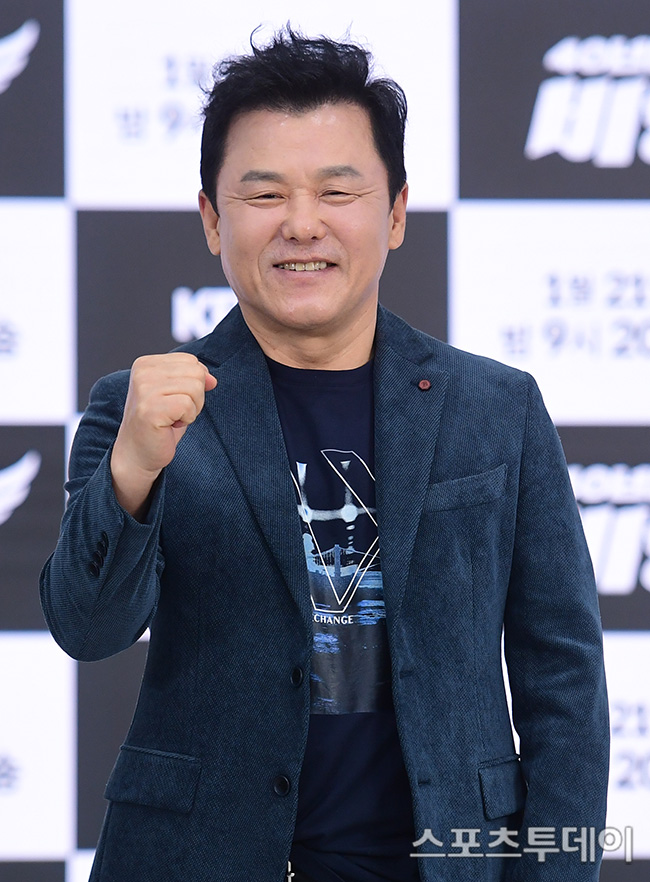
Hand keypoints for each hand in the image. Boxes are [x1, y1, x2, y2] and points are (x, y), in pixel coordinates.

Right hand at [110, 353, 216, 517]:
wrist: (137, 454)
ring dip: (191, 409)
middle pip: (196, 373)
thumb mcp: (178, 395)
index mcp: (146, 364)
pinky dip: (187, 419)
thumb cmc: (159, 424)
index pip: (191, 361)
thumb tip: (212, 380)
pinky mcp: (150, 408)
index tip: (174, 400)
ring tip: (172, 419)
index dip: (193, 384)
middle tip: (175, 412)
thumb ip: (194, 380)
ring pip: (195, 388)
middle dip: (195, 397)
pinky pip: (188, 405)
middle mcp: (142, 372)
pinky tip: (169, 426)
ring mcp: (144, 390)